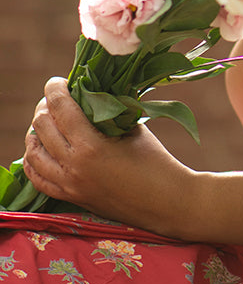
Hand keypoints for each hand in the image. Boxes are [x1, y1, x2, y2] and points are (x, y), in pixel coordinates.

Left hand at [23, 78, 192, 234]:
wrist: (166, 202)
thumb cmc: (157, 162)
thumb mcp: (134, 129)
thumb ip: (111, 112)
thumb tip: (94, 93)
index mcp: (91, 146)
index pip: (60, 108)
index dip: (55, 89)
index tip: (59, 81)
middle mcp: (73, 166)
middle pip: (41, 127)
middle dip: (46, 107)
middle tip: (57, 100)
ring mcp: (69, 185)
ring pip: (33, 153)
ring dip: (37, 133)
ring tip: (48, 122)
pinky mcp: (71, 198)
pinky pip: (38, 179)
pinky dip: (34, 161)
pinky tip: (41, 149)